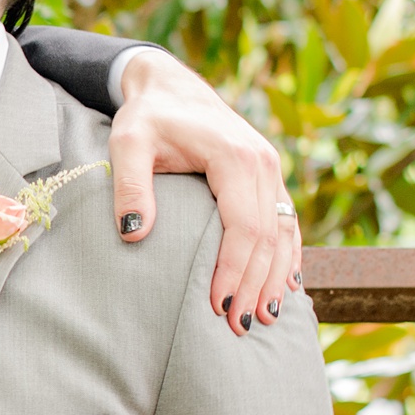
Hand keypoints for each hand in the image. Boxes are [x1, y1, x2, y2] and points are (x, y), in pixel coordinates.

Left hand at [108, 51, 300, 335]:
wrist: (172, 86)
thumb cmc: (147, 117)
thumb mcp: (127, 144)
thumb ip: (130, 187)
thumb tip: (133, 236)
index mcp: (235, 157)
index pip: (243, 225)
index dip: (233, 269)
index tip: (217, 305)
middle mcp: (264, 164)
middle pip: (268, 237)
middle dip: (254, 285)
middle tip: (239, 327)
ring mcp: (272, 171)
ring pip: (284, 234)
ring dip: (275, 278)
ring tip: (263, 319)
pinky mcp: (270, 179)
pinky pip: (286, 224)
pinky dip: (286, 257)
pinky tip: (283, 288)